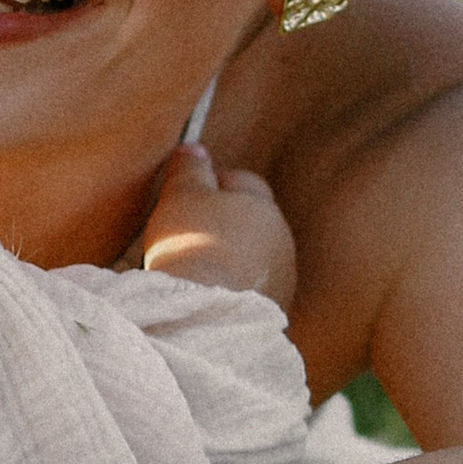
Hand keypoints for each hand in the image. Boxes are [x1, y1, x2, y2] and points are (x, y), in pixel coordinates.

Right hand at [138, 146, 297, 307]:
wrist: (205, 315)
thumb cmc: (191, 247)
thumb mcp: (181, 197)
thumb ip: (190, 170)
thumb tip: (194, 148)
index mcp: (263, 205)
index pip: (241, 181)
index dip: (212, 184)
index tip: (187, 196)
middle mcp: (281, 240)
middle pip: (249, 221)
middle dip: (223, 223)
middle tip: (186, 235)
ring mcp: (281, 279)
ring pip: (251, 259)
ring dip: (229, 260)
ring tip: (195, 271)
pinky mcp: (273, 312)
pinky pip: (249, 291)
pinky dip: (232, 289)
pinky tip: (207, 296)